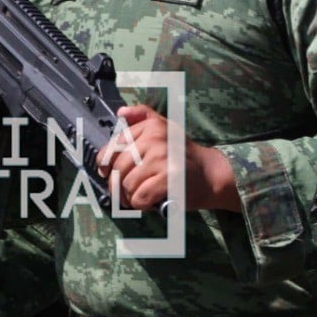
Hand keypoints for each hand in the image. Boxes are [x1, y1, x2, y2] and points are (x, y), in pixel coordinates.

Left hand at [96, 104, 238, 212]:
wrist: (211, 175)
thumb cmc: (184, 156)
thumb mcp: (165, 129)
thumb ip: (142, 117)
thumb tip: (121, 112)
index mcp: (151, 126)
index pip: (113, 147)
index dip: (105, 164)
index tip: (107, 173)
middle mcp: (155, 139)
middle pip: (117, 168)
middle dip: (117, 186)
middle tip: (125, 192)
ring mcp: (162, 158)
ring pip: (127, 185)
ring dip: (129, 197)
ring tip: (138, 197)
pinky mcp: (169, 179)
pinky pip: (139, 197)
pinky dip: (141, 204)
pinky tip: (149, 202)